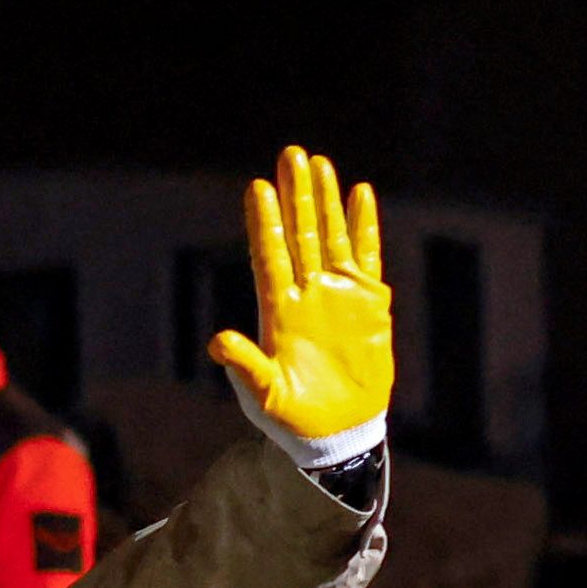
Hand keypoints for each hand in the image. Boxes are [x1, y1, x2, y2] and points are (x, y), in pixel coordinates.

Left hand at [211, 147, 396, 458]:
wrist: (335, 433)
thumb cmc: (291, 418)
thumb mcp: (264, 395)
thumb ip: (244, 367)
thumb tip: (217, 342)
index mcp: (278, 311)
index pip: (270, 256)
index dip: (265, 222)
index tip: (258, 188)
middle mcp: (307, 293)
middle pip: (300, 234)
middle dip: (295, 194)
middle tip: (291, 154)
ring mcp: (338, 293)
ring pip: (330, 236)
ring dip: (325, 200)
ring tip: (320, 163)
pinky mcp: (369, 303)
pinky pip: (367, 255)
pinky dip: (364, 226)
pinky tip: (360, 194)